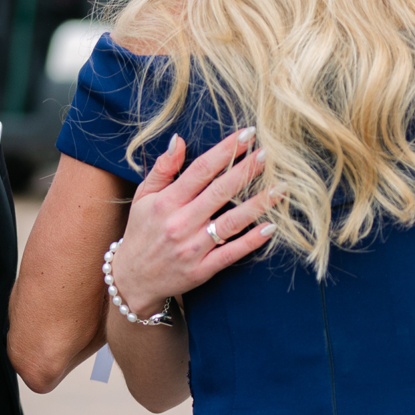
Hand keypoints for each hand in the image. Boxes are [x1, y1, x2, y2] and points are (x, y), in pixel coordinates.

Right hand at [109, 129, 276, 317]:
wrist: (133, 279)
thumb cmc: (141, 231)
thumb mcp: (143, 197)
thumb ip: (162, 168)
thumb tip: (179, 140)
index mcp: (166, 202)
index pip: (200, 170)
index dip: (225, 151)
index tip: (246, 134)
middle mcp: (180, 223)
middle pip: (219, 192)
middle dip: (245, 171)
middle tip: (269, 154)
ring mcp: (192, 248)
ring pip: (230, 222)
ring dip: (257, 205)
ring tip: (280, 188)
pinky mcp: (202, 270)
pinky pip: (231, 253)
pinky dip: (251, 241)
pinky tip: (270, 227)